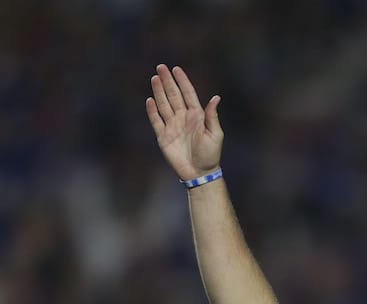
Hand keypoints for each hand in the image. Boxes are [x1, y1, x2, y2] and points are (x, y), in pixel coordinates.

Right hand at [146, 64, 222, 180]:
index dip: (182, 81)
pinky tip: (150, 100)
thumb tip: (215, 98)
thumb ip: (212, 117)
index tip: (176, 69)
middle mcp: (183, 118)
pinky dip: (153, 111)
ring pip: (164, 105)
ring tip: (155, 78)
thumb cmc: (211, 155)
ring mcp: (172, 126)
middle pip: (174, 95)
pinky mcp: (164, 137)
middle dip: (167, 81)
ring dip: (159, 92)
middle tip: (161, 67)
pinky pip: (156, 121)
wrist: (200, 173)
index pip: (188, 94)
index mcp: (197, 115)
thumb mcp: (215, 135)